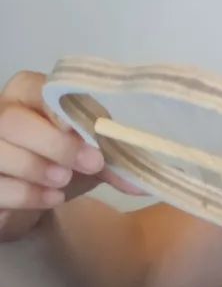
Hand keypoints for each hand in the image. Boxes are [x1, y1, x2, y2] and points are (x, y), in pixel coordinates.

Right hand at [0, 71, 144, 243]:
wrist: (32, 195)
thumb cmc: (62, 162)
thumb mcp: (90, 157)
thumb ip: (113, 162)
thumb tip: (143, 182)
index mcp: (28, 94)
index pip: (36, 88)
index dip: (59, 109)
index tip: (86, 132)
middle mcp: (0, 113)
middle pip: (12, 121)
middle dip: (55, 144)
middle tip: (91, 164)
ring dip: (37, 169)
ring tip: (64, 182)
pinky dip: (27, 194)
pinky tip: (51, 198)